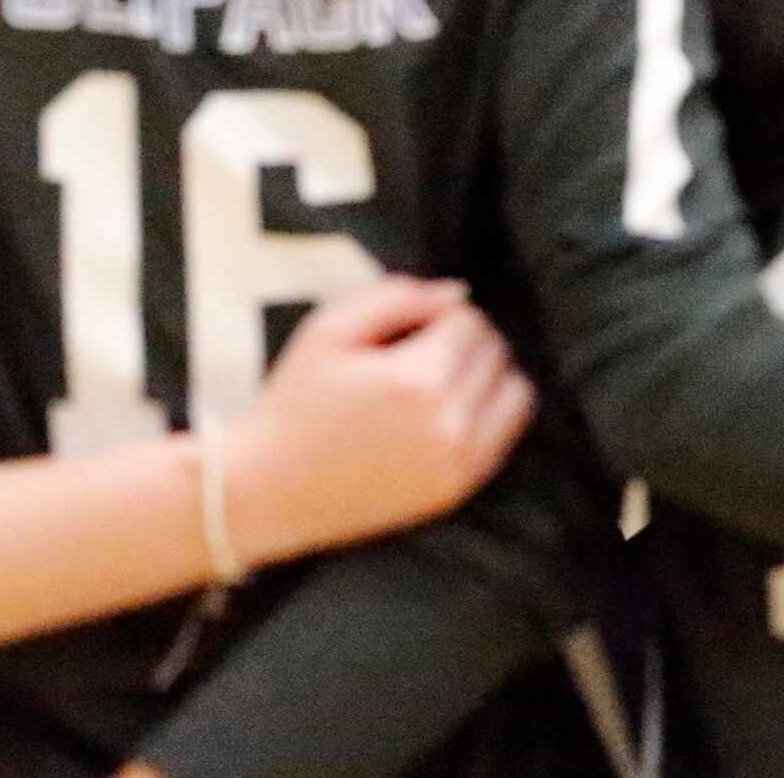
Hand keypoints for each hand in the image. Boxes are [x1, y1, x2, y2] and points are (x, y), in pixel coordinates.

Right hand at [218, 276, 534, 566]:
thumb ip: (397, 296)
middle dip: (463, 342)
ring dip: (486, 375)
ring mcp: (459, 462)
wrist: (269, 490)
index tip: (403, 334)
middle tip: (416, 355)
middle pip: (495, 352)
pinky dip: (490, 413)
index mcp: (417, 380)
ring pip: (515, 390)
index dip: (436, 317)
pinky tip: (449, 411)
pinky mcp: (459, 488)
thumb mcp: (327, 331)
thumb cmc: (295, 404)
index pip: (469, 321)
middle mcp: (449, 424)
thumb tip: (458, 293)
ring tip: (438, 380)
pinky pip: (508, 433)